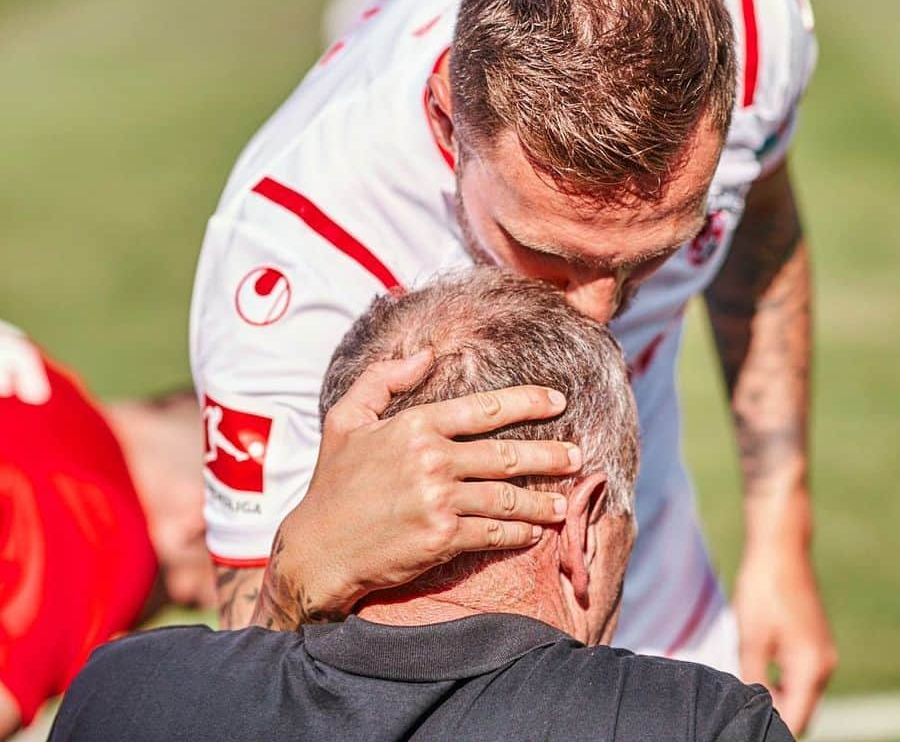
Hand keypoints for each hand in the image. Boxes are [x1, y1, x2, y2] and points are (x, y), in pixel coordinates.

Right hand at [255, 349, 578, 627]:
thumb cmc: (333, 483)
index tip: (558, 401)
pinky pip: (493, 533)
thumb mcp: (346, 418)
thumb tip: (426, 354)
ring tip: (563, 501)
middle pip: (507, 455)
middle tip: (577, 455)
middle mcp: (431, 460)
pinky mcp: (441, 539)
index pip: (484, 409)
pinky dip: (519, 532)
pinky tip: (534, 531)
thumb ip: (384, 378)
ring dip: (542, 500)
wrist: (316, 550)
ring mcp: (438, 501)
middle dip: (549, 455)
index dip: (527, 402)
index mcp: (414, 426)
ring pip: (507, 497)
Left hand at [733, 542, 836, 735]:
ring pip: (800, 694)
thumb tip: (750, 709)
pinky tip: (755, 670)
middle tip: (739, 706)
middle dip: (773, 714)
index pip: (795, 721)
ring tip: (743, 686)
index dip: (769, 727)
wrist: (780, 546)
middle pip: (801, 712)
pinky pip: (800, 676)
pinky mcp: (814, 642)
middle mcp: (824, 665)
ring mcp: (822, 653)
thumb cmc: (764, 588)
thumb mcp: (751, 638)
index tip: (744, 724)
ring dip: (775, 698)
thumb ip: (753, 680)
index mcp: (811, 668)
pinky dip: (781, 682)